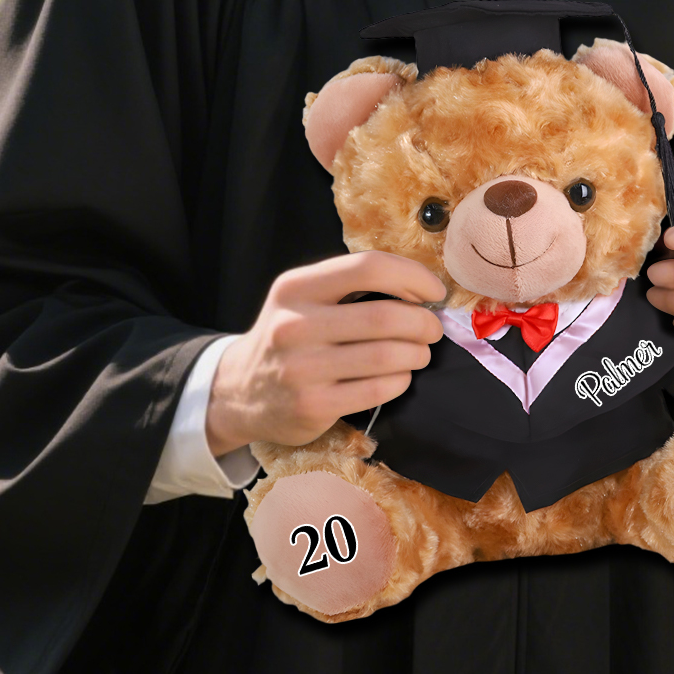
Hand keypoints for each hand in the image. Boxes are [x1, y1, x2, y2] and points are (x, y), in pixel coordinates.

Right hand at [205, 251, 445, 456]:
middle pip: (384, 317)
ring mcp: (302, 368)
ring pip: (386, 356)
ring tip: (418, 353)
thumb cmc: (287, 337)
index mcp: (296, 287)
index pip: (368, 267)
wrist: (239, 390)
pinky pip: (377, 390)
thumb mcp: (302, 298)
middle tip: (431, 329)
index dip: (412, 276)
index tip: (433, 291)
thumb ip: (349, 286)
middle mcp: (295, 324)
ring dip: (416, 354)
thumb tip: (420, 287)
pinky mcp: (313, 406)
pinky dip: (400, 381)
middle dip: (423, 323)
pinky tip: (399, 376)